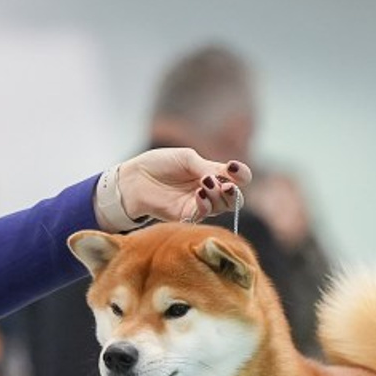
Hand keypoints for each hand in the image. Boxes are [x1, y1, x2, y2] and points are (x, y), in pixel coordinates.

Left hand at [113, 148, 252, 226]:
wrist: (134, 179)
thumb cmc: (158, 165)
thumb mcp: (186, 159)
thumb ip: (207, 167)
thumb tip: (225, 177)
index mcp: (211, 174)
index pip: (237, 178)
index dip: (241, 175)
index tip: (234, 167)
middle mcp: (209, 192)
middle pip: (234, 199)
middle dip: (234, 191)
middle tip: (226, 184)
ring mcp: (198, 205)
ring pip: (221, 207)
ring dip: (218, 195)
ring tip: (205, 183)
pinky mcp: (186, 217)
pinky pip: (203, 215)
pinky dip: (205, 204)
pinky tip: (199, 194)